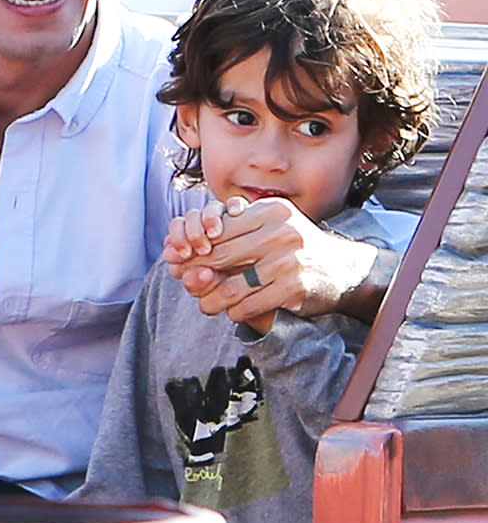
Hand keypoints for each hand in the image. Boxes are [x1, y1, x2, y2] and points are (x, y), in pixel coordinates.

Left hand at [166, 196, 384, 331]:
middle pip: (222, 255)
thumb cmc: (297, 245)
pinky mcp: (293, 287)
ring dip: (213, 299)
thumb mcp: (273, 223)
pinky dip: (236, 311)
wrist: (343, 268)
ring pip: (233, 284)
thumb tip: (192, 242)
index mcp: (270, 211)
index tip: (180, 258)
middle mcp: (280, 231)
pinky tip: (233, 312)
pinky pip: (250, 303)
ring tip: (205, 304)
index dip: (197, 246)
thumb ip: (239, 226)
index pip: (221, 229)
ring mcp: (288, 260)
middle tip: (186, 282)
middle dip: (198, 271)